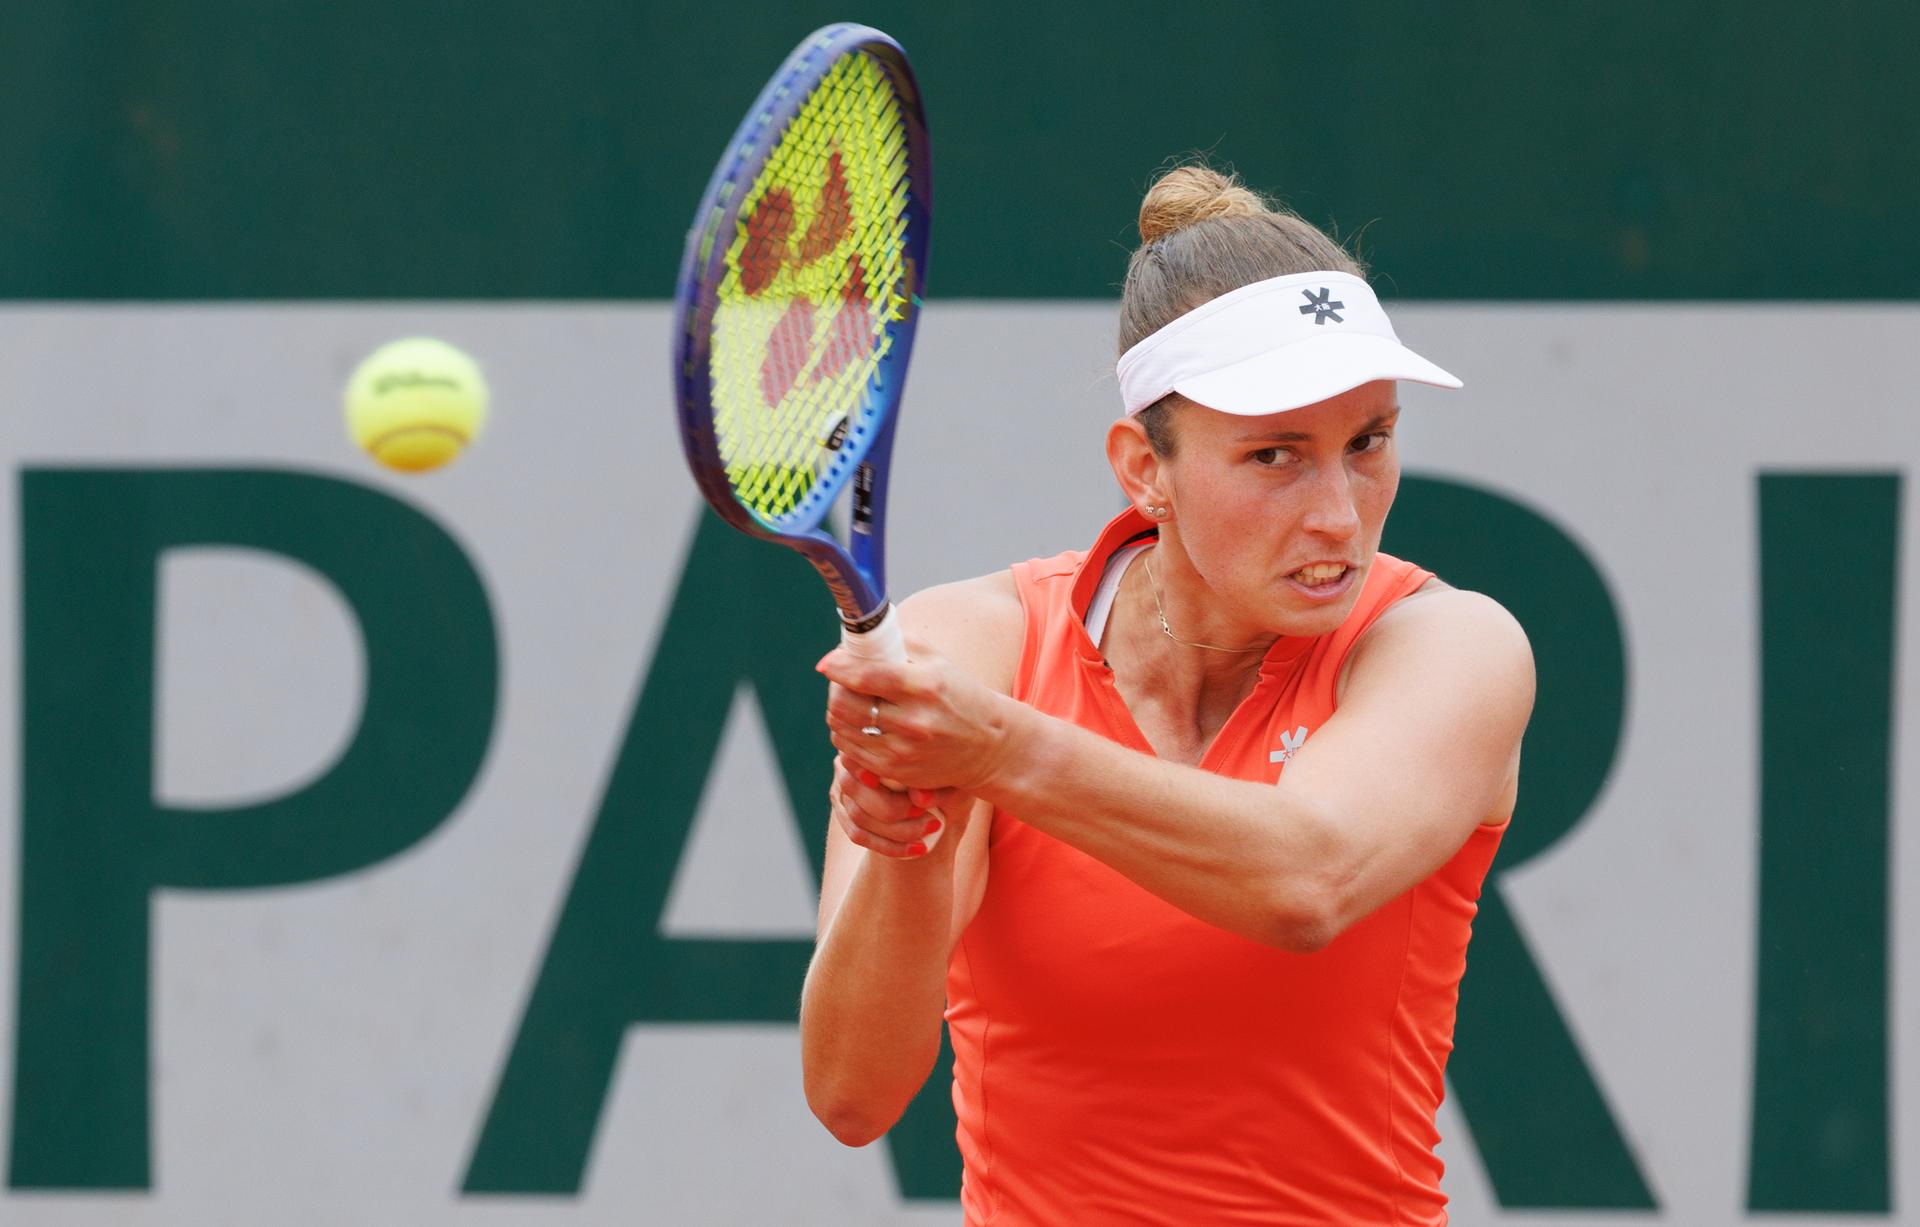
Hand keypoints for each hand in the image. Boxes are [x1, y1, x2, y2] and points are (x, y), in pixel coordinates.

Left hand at [818, 634, 1012, 794]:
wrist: (988, 745)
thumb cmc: (960, 695)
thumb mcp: (938, 661)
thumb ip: (898, 644)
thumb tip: (856, 638)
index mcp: (925, 686)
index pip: (866, 676)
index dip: (838, 666)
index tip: (828, 663)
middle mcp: (913, 721)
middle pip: (843, 704)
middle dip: (835, 688)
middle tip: (842, 681)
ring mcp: (902, 750)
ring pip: (841, 728)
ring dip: (838, 711)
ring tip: (852, 702)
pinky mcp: (895, 771)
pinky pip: (849, 751)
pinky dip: (846, 733)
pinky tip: (861, 724)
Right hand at [829, 755, 967, 858]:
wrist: (943, 800)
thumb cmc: (946, 778)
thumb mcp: (948, 778)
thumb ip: (936, 784)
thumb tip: (920, 800)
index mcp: (868, 741)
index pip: (860, 755)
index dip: (874, 771)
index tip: (906, 790)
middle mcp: (847, 763)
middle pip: (854, 788)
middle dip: (894, 808)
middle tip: (929, 816)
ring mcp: (843, 790)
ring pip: (858, 816)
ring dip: (897, 830)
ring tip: (932, 830)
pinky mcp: (846, 815)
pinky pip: (858, 835)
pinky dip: (890, 846)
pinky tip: (919, 848)